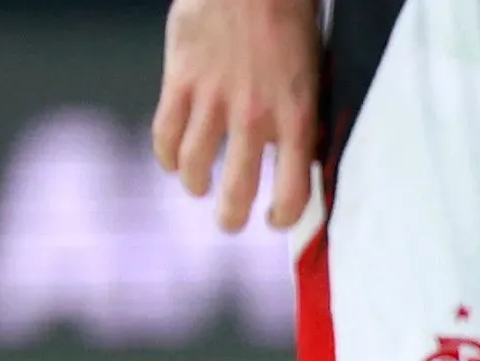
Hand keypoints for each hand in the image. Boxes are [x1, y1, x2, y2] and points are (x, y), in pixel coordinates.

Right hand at [152, 0, 323, 235]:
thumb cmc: (289, 19)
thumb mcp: (313, 74)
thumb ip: (304, 116)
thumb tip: (304, 155)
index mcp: (297, 118)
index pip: (294, 191)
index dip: (283, 216)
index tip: (274, 219)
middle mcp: (255, 117)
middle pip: (237, 191)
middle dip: (232, 216)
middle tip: (229, 221)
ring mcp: (214, 100)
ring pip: (195, 166)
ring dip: (196, 185)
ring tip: (198, 188)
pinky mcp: (181, 80)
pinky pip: (166, 134)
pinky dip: (167, 156)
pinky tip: (172, 161)